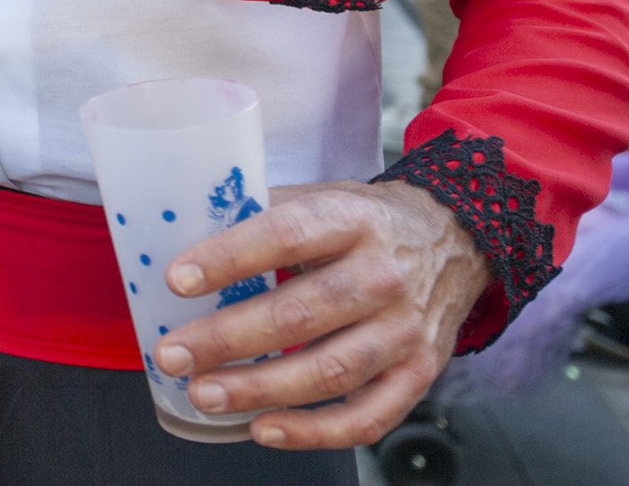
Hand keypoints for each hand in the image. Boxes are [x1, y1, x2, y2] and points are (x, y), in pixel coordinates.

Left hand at [154, 179, 486, 449]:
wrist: (455, 240)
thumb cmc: (367, 222)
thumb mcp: (323, 197)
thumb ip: (263, 212)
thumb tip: (185, 230)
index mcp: (351, 220)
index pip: (284, 236)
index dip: (228, 259)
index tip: (177, 280)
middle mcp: (383, 276)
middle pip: (300, 314)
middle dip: (227, 339)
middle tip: (173, 353)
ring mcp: (405, 330)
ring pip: (329, 370)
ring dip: (259, 389)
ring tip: (204, 394)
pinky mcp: (420, 373)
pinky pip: (369, 416)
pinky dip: (315, 431)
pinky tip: (264, 428)